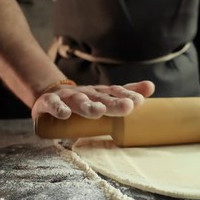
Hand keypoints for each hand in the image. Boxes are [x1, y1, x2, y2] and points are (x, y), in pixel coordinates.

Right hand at [31, 80, 154, 119]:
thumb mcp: (103, 97)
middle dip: (114, 102)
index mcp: (99, 93)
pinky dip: (58, 109)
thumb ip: (125, 94)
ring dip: (89, 106)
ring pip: (79, 101)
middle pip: (101, 98)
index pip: (115, 93)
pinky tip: (65, 114)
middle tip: (128, 107)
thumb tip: (151, 86)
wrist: (48, 95)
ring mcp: (66, 97)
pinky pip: (53, 105)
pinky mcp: (48, 102)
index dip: (127, 96)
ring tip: (98, 111)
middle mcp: (85, 93)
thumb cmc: (82, 100)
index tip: (140, 101)